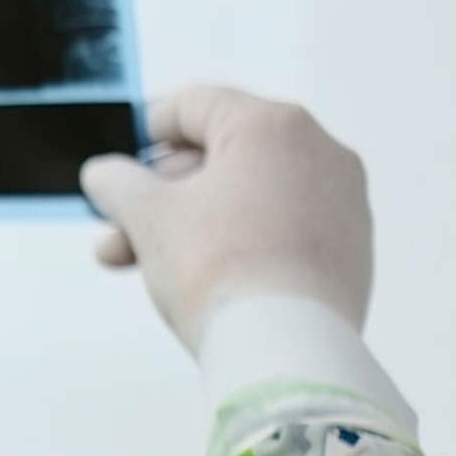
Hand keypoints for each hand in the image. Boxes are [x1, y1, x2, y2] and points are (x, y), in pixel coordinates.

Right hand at [79, 87, 374, 348]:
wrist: (285, 349)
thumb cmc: (219, 270)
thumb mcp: (147, 217)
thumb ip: (118, 183)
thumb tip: (105, 175)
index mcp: (272, 126)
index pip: (195, 106)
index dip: (144, 129)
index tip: (118, 159)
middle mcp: (319, 151)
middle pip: (222, 156)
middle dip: (161, 193)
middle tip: (119, 225)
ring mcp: (342, 201)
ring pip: (249, 197)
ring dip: (192, 222)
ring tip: (142, 262)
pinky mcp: (350, 247)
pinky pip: (281, 228)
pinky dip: (239, 241)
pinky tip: (202, 276)